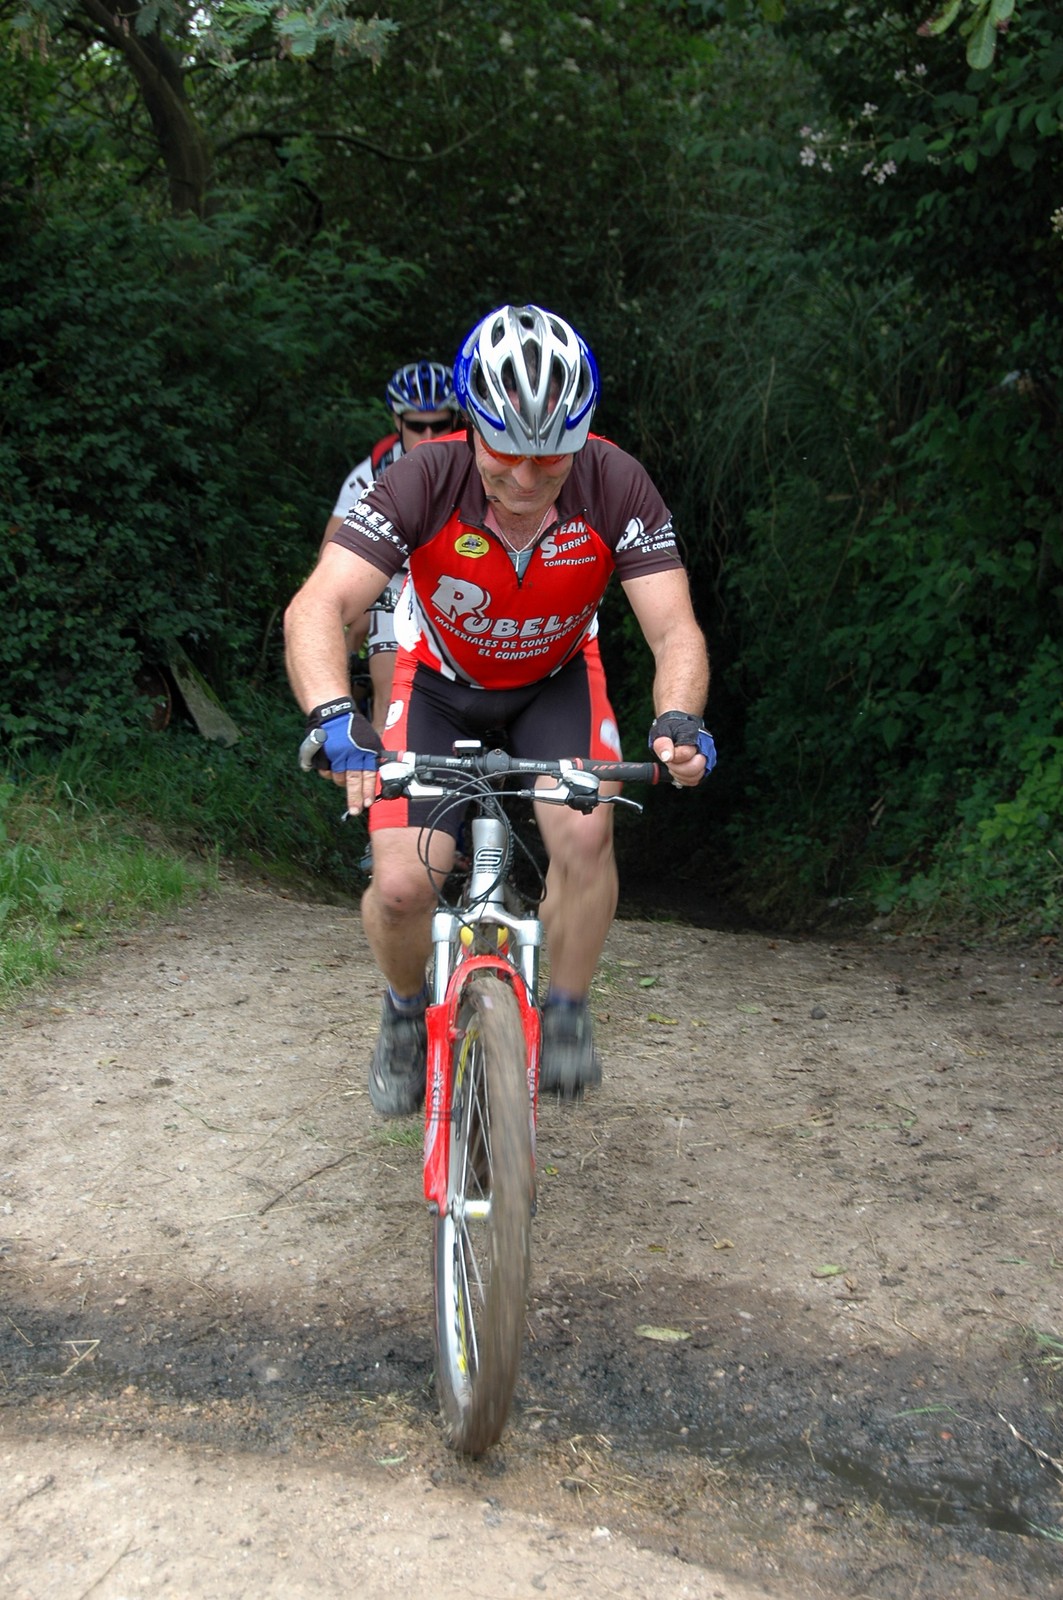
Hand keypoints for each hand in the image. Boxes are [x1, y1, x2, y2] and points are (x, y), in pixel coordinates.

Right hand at [298, 698, 381, 814]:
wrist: (332, 712)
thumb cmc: (352, 727)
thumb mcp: (368, 740)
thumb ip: (370, 758)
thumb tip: (373, 778)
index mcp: (364, 750)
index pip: (368, 775)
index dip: (367, 791)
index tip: (367, 803)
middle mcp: (350, 753)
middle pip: (352, 781)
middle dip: (354, 798)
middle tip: (354, 811)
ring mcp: (334, 755)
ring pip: (337, 778)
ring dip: (340, 780)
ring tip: (342, 771)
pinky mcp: (322, 756)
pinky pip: (325, 772)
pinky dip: (328, 771)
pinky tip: (331, 763)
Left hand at [648, 711, 716, 787]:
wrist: (678, 731)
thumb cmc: (671, 731)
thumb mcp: (662, 733)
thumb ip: (663, 744)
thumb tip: (666, 758)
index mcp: (695, 736)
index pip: (685, 753)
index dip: (673, 757)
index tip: (666, 755)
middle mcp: (705, 748)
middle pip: (695, 768)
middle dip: (677, 768)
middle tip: (670, 761)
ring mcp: (707, 759)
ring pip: (695, 777)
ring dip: (680, 774)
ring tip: (674, 764)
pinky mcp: (705, 769)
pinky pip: (694, 780)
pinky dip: (684, 778)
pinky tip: (678, 769)